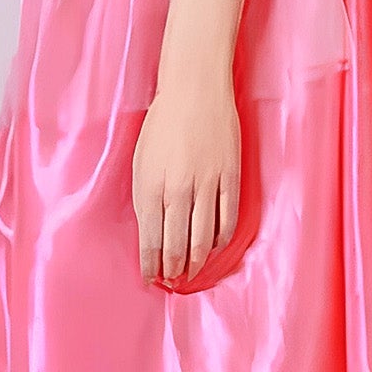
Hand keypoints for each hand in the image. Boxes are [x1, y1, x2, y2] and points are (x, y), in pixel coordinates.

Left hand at [132, 74, 241, 289]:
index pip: (150, 241)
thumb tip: (150, 231)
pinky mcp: (230, 177)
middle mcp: (177, 190)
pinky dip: (220, 240)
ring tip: (192, 273)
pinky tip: (214, 247)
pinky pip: (227, 220)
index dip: (150, 266)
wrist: (194, 89)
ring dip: (196, 262)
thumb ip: (145, 196)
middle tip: (173, 281)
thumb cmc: (162, 122)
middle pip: (177, 246)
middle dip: (173, 270)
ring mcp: (207, 185)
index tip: (150, 279)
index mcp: (150, 186)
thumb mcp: (141, 160)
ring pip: (203, 239)